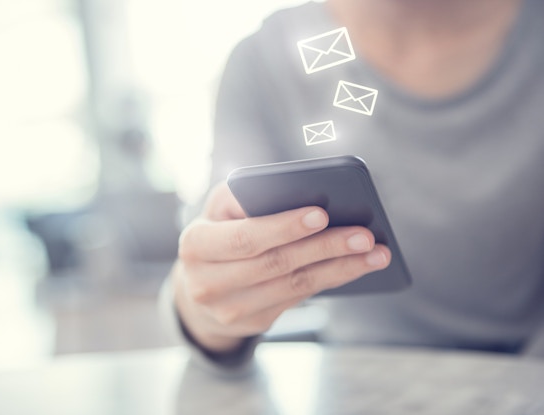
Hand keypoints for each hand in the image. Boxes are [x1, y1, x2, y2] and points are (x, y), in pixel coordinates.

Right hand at [172, 181, 390, 353]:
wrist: (199, 285)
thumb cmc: (218, 233)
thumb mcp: (219, 209)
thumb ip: (245, 195)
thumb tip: (295, 191)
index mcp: (196, 246)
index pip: (245, 237)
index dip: (284, 227)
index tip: (322, 213)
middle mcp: (207, 283)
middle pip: (276, 264)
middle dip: (324, 247)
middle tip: (364, 235)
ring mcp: (229, 310)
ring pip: (293, 286)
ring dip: (339, 268)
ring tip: (375, 253)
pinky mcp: (252, 323)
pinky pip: (297, 299)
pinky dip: (330, 280)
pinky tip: (356, 267)